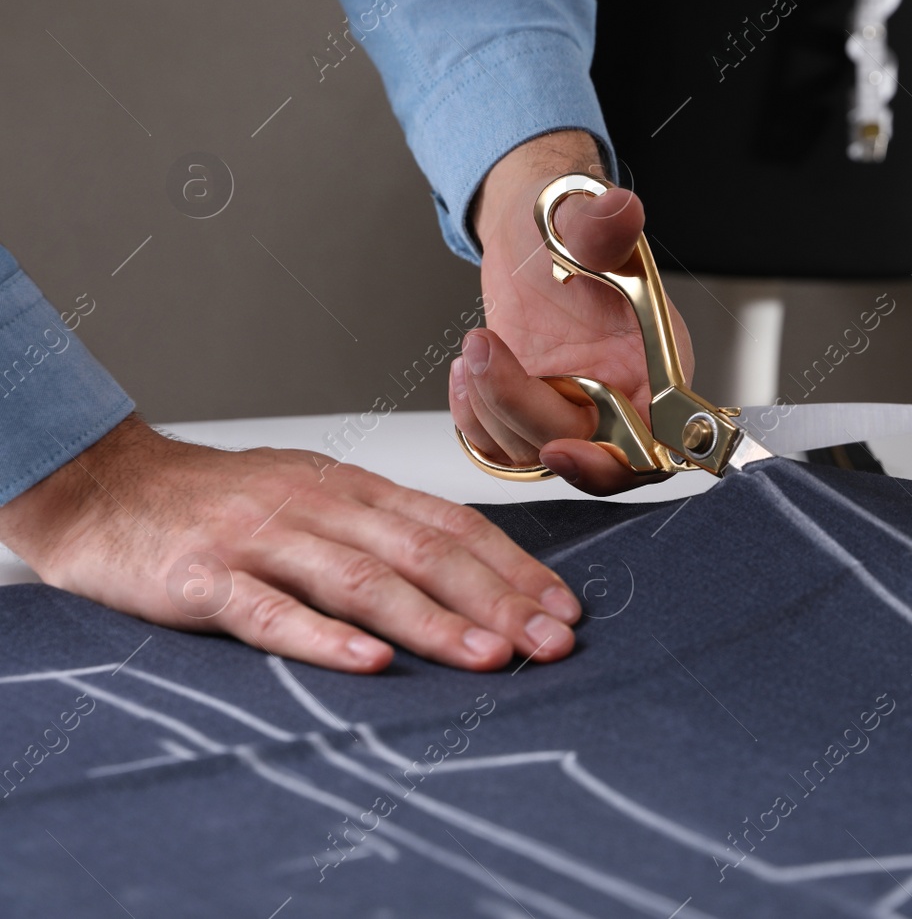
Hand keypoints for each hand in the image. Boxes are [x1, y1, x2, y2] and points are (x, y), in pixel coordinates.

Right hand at [0, 416, 580, 672]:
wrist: (106, 488)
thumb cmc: (222, 503)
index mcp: (352, 489)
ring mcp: (262, 540)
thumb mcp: (316, 497)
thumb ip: (382, 530)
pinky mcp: (205, 577)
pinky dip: (324, 638)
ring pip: (363, 580)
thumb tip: (473, 572)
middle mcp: (320, 507)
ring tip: (490, 656)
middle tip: (553, 642)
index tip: (564, 608)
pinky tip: (370, 665)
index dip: (515, 567)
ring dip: (434, 621)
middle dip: (498, 599)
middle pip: (425, 552)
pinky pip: (270, 611)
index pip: (452, 525)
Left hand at [451, 132, 694, 494]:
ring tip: (477, 346)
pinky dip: (474, 419)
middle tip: (487, 359)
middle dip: (525, 416)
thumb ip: (603, 226)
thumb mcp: (584, 221)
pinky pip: (501, 448)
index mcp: (655, 365)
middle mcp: (622, 397)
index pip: (653, 442)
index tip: (561, 447)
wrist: (534, 233)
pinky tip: (468, 371)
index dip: (612, 461)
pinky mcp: (532, 415)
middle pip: (586, 455)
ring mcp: (575, 410)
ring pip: (534, 453)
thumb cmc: (570, 229)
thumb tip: (619, 209)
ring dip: (491, 406)